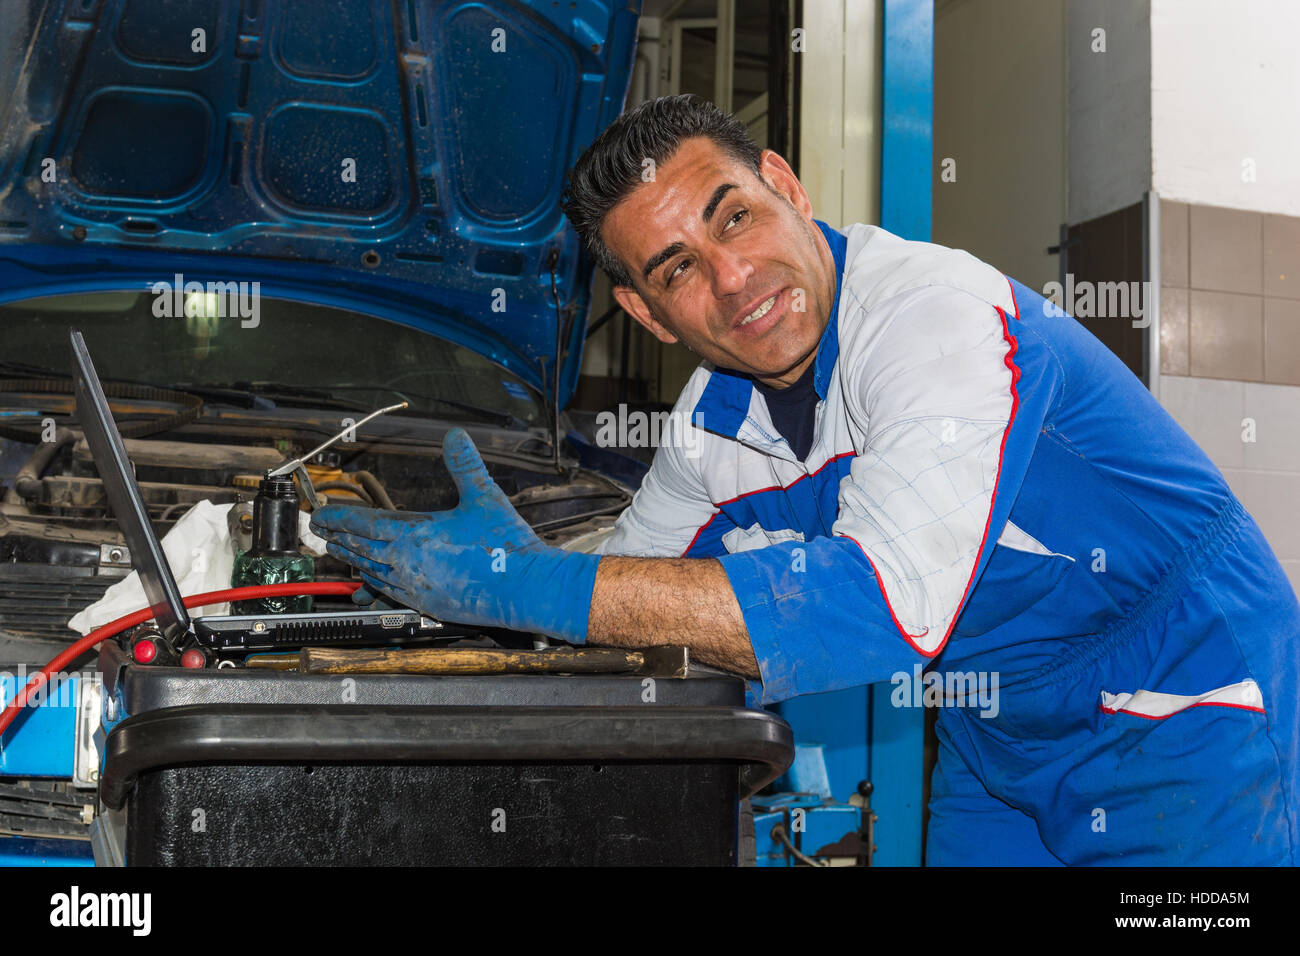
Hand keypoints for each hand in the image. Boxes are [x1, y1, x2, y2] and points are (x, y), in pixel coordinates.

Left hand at [309, 428, 599, 640]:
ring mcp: (416, 588)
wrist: (527, 590)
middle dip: (339, 539)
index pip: (364, 524)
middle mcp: (407, 564)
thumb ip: (466, 465)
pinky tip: (373, 584)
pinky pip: (390, 593)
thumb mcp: (485, 496)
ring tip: (342, 553)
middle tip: (322, 532)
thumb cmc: (506, 546)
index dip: (339, 518)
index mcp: (415, 536)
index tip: (320, 515)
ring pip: (373, 573)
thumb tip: (455, 436)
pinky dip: (375, 585)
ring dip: (354, 561)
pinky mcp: (428, 605)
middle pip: (362, 550)